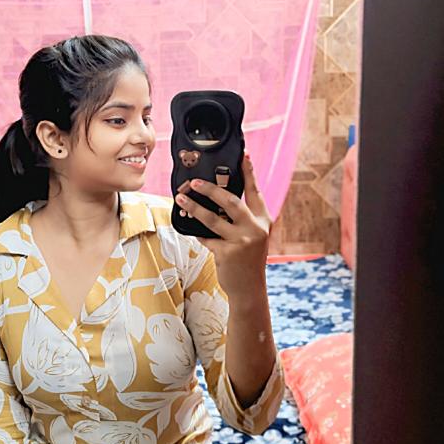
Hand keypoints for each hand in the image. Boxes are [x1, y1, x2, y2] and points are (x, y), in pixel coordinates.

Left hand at [174, 154, 271, 298]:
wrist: (249, 288)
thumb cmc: (247, 260)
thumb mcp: (252, 237)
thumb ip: (240, 220)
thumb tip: (218, 201)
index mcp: (263, 220)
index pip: (255, 191)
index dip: (249, 172)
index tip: (244, 154)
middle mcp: (255, 228)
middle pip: (230, 200)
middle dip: (210, 188)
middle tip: (195, 181)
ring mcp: (241, 241)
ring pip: (212, 218)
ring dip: (193, 207)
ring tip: (181, 199)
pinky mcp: (227, 253)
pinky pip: (206, 237)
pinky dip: (198, 233)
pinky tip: (191, 229)